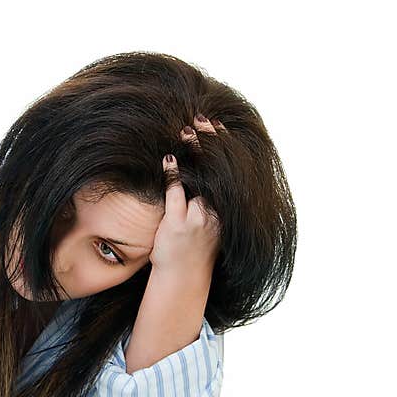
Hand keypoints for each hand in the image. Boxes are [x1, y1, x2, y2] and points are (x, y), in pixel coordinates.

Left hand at [149, 114, 222, 272]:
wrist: (183, 276)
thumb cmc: (194, 245)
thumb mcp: (209, 220)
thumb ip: (208, 195)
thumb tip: (202, 163)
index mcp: (225, 209)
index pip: (228, 169)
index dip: (223, 145)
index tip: (216, 124)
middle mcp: (216, 212)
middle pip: (216, 169)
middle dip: (210, 142)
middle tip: (200, 120)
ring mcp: (197, 219)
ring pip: (199, 179)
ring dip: (193, 154)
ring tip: (185, 132)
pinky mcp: (178, 225)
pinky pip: (176, 195)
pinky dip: (173, 176)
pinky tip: (168, 159)